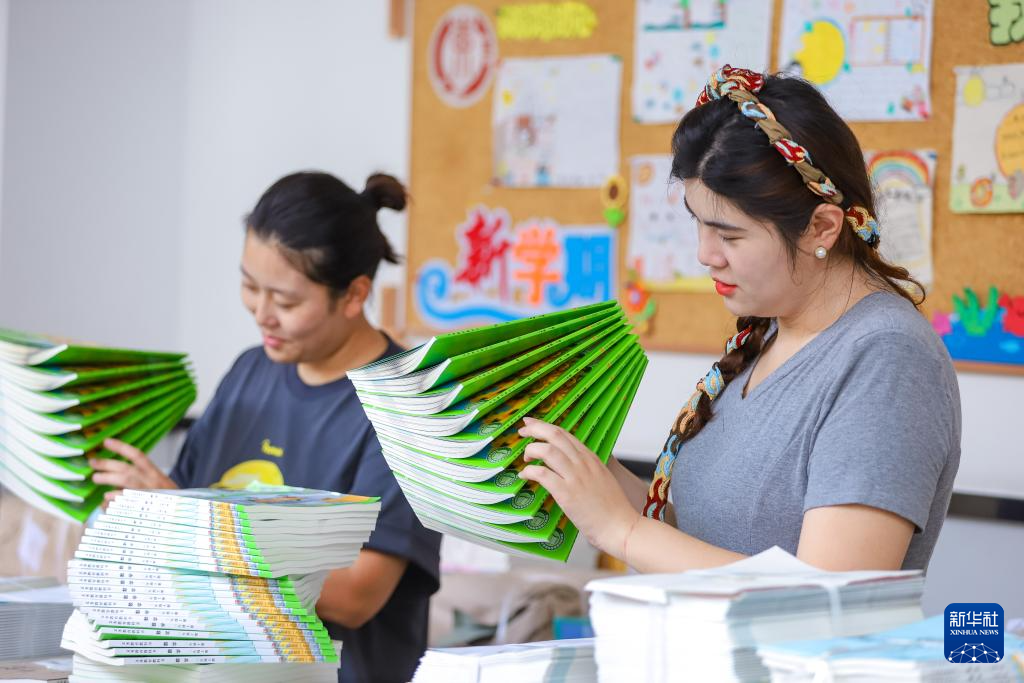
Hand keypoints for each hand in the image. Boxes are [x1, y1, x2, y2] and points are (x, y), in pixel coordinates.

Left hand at [90, 439, 176, 500]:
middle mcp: (152, 482)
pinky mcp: (144, 508)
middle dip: (107, 464)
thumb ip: (139, 483)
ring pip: (126, 481)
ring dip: (108, 478)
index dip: (121, 447)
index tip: (106, 441)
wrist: (182, 517)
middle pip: (126, 469)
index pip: (138, 456)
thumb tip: (113, 487)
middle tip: (92, 462)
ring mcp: (148, 495)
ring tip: (96, 477)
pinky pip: (123, 502)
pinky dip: (112, 500)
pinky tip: (105, 500)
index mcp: (156, 474)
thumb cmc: (168, 502)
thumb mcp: (159, 488)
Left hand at [517, 417, 638, 557]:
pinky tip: (525, 476)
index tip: (532, 424)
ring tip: (526, 459)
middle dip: (535, 429)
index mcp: (591, 458)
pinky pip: (542, 474)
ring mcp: (575, 477)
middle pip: (555, 435)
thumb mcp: (602, 478)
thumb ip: (587, 469)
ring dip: (531, 450)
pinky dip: (529, 472)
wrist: (621, 527)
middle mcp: (583, 463)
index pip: (565, 434)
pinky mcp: (567, 493)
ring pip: (547, 450)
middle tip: (523, 432)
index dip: (545, 426)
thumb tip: (570, 465)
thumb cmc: (612, 509)